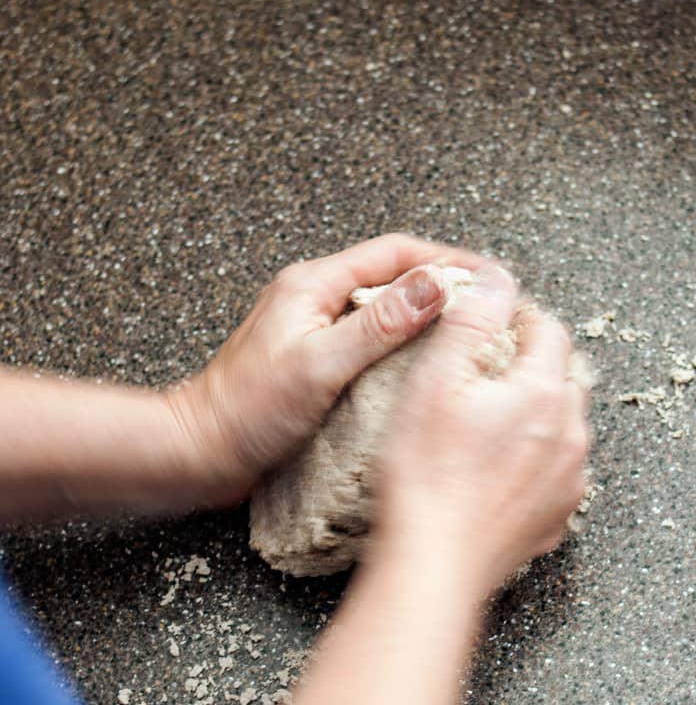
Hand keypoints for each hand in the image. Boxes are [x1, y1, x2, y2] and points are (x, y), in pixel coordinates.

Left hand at [168, 234, 484, 504]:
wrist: (200, 451)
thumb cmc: (247, 411)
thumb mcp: (319, 364)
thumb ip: (378, 325)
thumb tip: (434, 285)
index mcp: (313, 285)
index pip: (394, 253)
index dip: (445, 260)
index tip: (487, 275)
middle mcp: (314, 299)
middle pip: (390, 277)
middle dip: (440, 285)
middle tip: (483, 306)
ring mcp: (314, 330)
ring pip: (381, 310)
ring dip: (422, 316)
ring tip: (463, 335)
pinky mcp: (315, 360)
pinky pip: (368, 341)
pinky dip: (400, 346)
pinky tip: (420, 368)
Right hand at [375, 264, 588, 599]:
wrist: (433, 564)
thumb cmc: (426, 476)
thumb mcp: (436, 381)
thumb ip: (471, 322)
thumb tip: (495, 279)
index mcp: (543, 394)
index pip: (549, 330)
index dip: (521, 315)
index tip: (497, 317)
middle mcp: (569, 435)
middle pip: (561, 376)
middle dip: (531, 362)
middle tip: (488, 368)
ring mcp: (568, 480)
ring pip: (562, 424)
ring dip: (536, 411)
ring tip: (490, 420)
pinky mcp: (557, 515)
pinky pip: (557, 469)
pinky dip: (536, 457)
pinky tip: (499, 466)